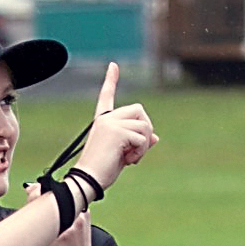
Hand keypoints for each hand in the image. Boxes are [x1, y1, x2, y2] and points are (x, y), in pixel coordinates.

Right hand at [77, 62, 157, 190]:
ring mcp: (111, 123)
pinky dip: (141, 152)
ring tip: (131, 158)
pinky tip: (129, 161)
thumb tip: (155, 137)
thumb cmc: (103, 170)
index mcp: (103, 121)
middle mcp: (106, 118)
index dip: (111, 80)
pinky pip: (142, 138)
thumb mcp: (123, 153)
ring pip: (144, 125)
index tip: (113, 65)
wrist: (89, 180)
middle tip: (137, 150)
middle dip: (146, 130)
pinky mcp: (116, 132)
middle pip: (139, 110)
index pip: (107, 96)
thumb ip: (137, 142)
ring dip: (144, 145)